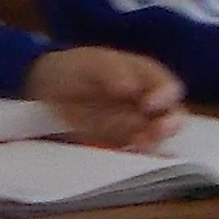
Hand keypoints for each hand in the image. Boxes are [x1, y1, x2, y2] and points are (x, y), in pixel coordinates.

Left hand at [26, 46, 181, 148]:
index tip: (149, 104)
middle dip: (169, 124)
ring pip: (157, 137)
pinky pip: (135, 152)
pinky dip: (136, 156)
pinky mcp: (121, 143)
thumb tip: (131, 86)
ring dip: (154, 143)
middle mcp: (148, 102)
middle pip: (171, 116)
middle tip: (157, 131)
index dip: (165, 96)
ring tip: (139, 144)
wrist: (47, 89)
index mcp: (147, 76)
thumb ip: (113, 71)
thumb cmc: (75, 68)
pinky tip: (126, 154)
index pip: (168, 87)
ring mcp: (136, 124)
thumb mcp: (92, 63)